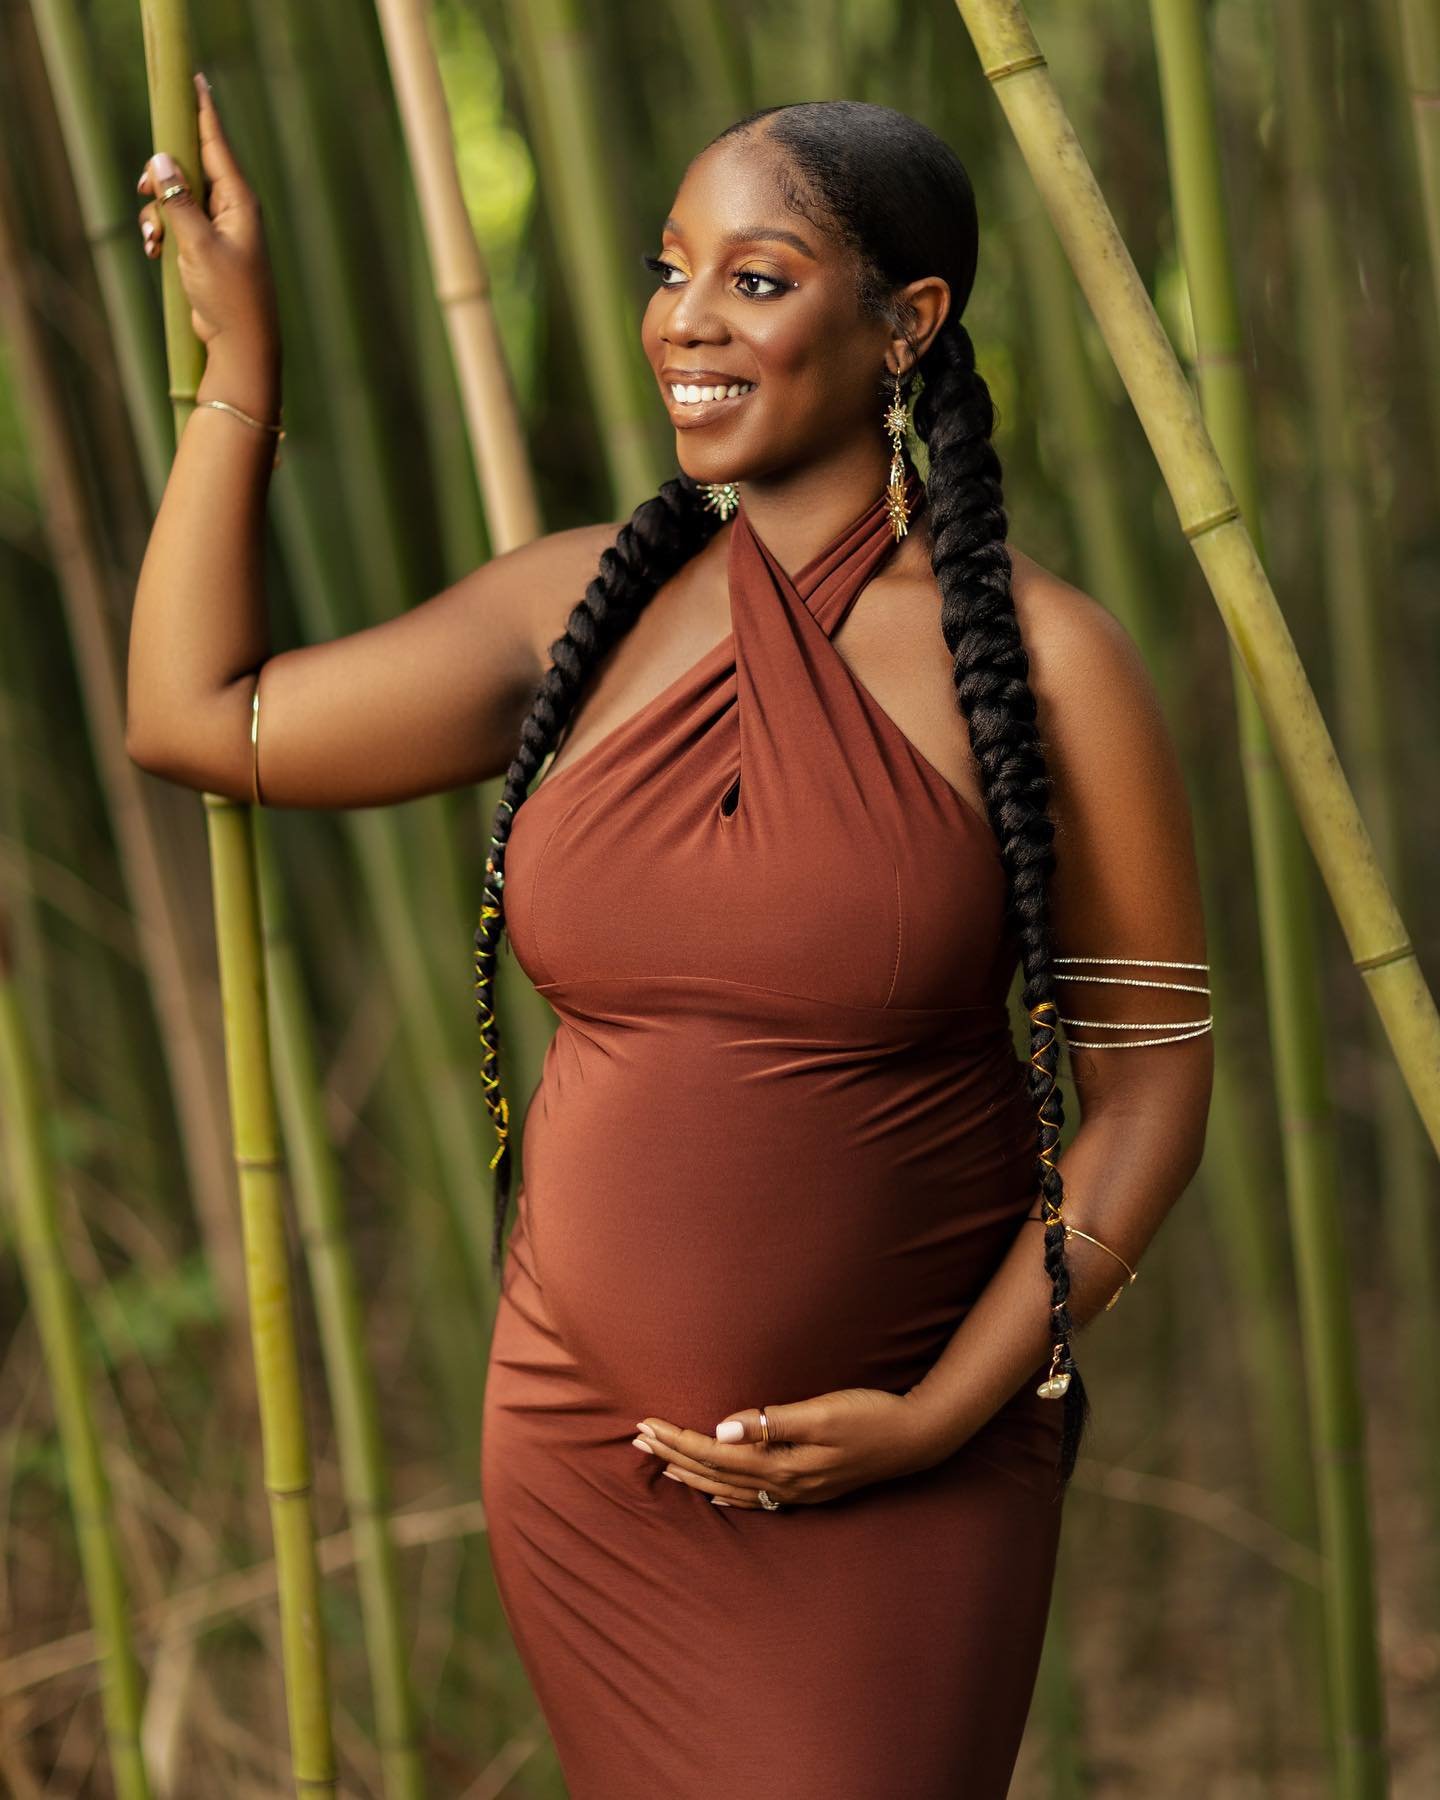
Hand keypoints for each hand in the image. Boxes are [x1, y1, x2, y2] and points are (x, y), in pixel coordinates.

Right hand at [136, 72, 279, 361]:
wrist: (241, 344)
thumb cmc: (230, 296)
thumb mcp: (197, 245)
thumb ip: (178, 200)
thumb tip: (163, 159)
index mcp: (239, 201)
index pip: (217, 145)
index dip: (202, 112)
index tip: (195, 80)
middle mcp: (232, 210)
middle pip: (189, 167)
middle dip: (161, 177)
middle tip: (144, 189)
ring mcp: (219, 230)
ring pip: (176, 198)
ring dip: (156, 213)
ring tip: (152, 239)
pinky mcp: (206, 249)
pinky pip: (176, 225)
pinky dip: (161, 233)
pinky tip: (153, 251)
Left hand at [632, 1386, 954, 1509]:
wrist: (917, 1438)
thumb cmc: (871, 1415)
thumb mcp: (823, 1412)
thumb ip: (773, 1422)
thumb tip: (722, 1430)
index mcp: (783, 1462)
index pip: (715, 1453)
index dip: (678, 1440)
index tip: (646, 1426)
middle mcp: (785, 1483)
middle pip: (715, 1472)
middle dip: (674, 1455)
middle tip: (637, 1440)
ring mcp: (798, 1490)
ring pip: (731, 1487)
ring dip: (693, 1473)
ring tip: (661, 1463)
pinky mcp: (810, 1487)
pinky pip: (755, 1496)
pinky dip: (727, 1493)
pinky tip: (713, 1491)